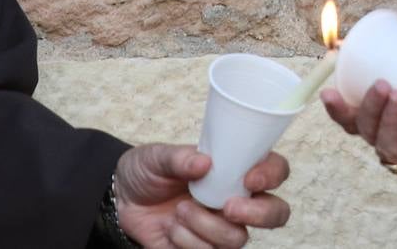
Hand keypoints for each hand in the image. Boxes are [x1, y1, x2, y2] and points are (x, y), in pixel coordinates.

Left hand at [114, 143, 289, 248]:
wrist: (121, 200)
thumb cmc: (147, 171)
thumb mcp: (157, 157)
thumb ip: (179, 158)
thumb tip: (204, 162)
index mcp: (235, 170)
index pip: (276, 171)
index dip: (272, 175)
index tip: (250, 179)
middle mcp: (237, 200)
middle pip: (275, 213)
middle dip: (258, 214)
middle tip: (228, 207)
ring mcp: (222, 228)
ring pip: (237, 238)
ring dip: (206, 226)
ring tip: (180, 212)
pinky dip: (187, 242)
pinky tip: (172, 229)